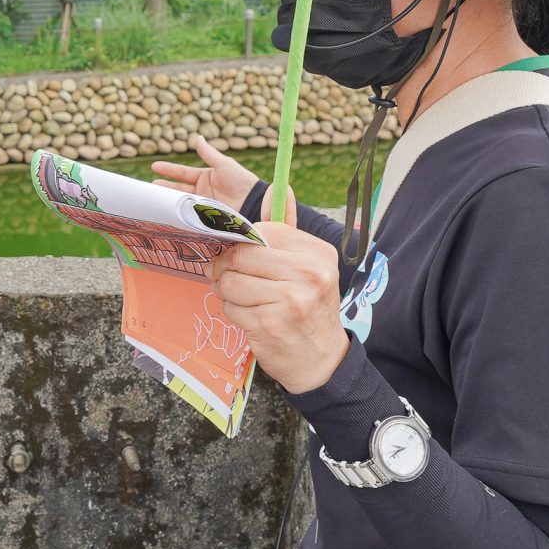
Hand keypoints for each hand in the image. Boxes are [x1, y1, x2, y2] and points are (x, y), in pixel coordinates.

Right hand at [151, 134, 258, 209]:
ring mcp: (203, 204)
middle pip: (178, 188)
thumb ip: (208, 153)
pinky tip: (168, 213)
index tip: (154, 166)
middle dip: (164, 187)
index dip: (168, 169)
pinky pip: (189, 214)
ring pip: (181, 201)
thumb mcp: (223, 164)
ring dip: (168, 199)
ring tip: (154, 199)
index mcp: (205, 177)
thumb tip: (197, 137)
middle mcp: (202, 191)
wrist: (254, 202)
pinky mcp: (205, 217)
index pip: (182, 172)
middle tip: (149, 187)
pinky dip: (179, 213)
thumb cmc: (241, 180)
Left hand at [208, 221, 348, 394]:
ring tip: (243, 299)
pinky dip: (234, 312)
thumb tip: (277, 189)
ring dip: (227, 292)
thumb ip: (286, 230)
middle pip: (241, 256)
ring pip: (231, 283)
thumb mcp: (307, 266)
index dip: (240, 242)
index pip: (261, 231)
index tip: (237, 255)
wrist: (322, 359)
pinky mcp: (270, 324)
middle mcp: (308, 274)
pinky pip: (232, 308)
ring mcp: (290, 300)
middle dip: (225, 268)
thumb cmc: (308, 307)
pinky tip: (251, 317)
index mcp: (316, 253)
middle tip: (226, 276)